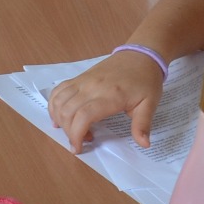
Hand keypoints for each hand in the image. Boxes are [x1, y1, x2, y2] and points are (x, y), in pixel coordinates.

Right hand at [46, 50, 165, 150]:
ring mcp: (83, 81)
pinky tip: (59, 116)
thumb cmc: (145, 81)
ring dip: (59, 119)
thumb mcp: (150, 104)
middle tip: (80, 142)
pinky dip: (54, 105)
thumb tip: (144, 144)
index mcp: (110, 96)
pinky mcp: (79, 78)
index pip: (84, 116)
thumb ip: (143, 125)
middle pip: (68, 111)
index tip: (79, 149)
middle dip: (68, 132)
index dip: (76, 134)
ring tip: (71, 130)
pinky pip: (59, 90)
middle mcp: (91, 87)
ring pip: (59, 101)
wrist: (140, 55)